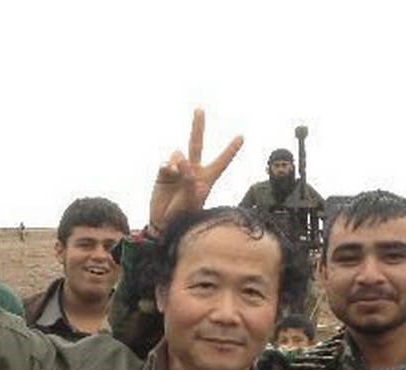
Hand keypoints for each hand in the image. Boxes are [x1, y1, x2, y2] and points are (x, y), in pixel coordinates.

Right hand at [148, 109, 242, 231]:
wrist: (164, 224)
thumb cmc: (183, 216)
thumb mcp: (191, 202)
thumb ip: (189, 182)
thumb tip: (182, 162)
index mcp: (206, 179)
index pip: (221, 162)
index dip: (231, 150)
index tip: (241, 137)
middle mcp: (192, 171)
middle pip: (196, 144)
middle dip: (198, 126)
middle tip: (199, 109)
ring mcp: (178, 171)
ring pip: (179, 153)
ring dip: (179, 161)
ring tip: (178, 174)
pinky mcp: (164, 173)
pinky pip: (166, 162)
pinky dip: (168, 167)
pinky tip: (169, 173)